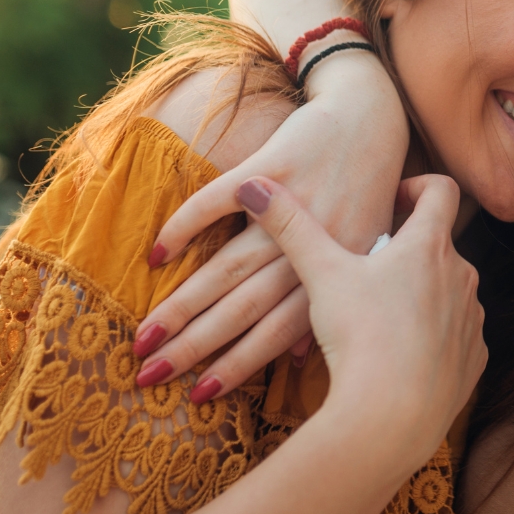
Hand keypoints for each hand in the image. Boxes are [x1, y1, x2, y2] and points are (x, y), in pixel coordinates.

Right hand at [134, 51, 407, 389]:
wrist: (369, 118)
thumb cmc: (367, 192)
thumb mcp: (363, 250)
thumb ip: (332, 299)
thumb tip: (299, 357)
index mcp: (340, 270)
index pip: (279, 330)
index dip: (239, 364)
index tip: (199, 396)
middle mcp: (316, 242)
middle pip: (244, 306)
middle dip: (195, 345)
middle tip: (148, 376)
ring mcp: (293, 204)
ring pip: (227, 265)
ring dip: (182, 304)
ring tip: (143, 335)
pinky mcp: (272, 164)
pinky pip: (218, 202)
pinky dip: (186, 226)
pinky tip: (156, 254)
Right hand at [236, 174, 485, 454]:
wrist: (392, 415)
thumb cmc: (359, 335)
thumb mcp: (321, 274)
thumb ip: (290, 225)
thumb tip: (252, 185)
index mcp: (430, 246)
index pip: (441, 189)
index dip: (416, 187)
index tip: (390, 201)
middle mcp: (463, 276)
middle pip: (438, 245)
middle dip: (404, 251)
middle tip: (365, 270)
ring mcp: (472, 318)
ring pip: (447, 291)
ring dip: (418, 294)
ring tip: (376, 318)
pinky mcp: (474, 358)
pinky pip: (456, 335)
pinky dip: (431, 336)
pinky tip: (398, 354)